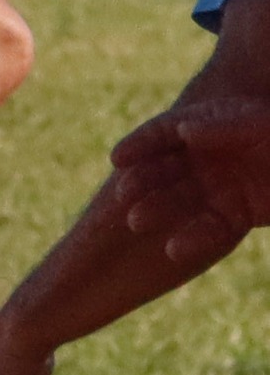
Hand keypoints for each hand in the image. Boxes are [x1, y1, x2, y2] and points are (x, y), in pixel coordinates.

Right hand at [110, 97, 269, 270]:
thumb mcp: (258, 125)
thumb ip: (223, 126)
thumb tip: (184, 130)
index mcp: (212, 126)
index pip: (168, 131)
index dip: (142, 143)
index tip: (119, 158)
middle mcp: (211, 157)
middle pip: (170, 168)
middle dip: (145, 180)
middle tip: (124, 195)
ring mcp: (223, 187)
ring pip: (182, 200)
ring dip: (159, 209)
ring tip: (137, 220)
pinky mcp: (237, 215)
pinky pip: (210, 230)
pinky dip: (192, 240)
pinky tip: (173, 249)